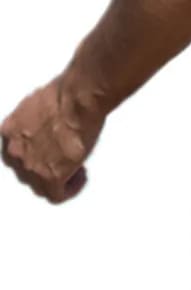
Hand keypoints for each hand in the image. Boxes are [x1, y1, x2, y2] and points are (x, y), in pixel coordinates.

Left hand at [0, 73, 106, 203]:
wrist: (77, 101)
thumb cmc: (65, 95)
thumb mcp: (40, 102)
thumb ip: (38, 117)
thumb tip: (51, 120)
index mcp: (10, 130)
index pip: (17, 150)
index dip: (35, 150)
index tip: (49, 148)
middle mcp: (15, 151)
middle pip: (26, 169)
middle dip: (46, 166)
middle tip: (64, 160)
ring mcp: (31, 167)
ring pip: (40, 185)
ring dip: (58, 178)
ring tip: (75, 169)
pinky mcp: (51, 177)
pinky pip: (58, 194)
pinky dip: (70, 188)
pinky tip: (80, 178)